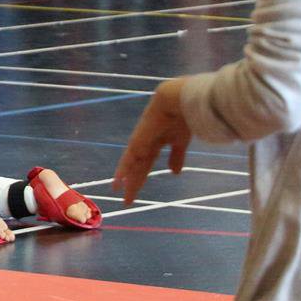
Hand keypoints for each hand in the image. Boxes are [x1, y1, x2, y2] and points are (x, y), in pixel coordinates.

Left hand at [114, 78, 193, 203]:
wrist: (179, 100)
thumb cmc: (183, 117)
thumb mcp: (180, 141)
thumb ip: (176, 157)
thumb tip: (174, 174)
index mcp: (155, 143)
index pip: (145, 164)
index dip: (140, 177)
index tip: (134, 190)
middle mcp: (145, 143)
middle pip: (137, 168)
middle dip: (133, 182)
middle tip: (127, 200)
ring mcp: (141, 141)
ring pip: (132, 165)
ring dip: (126, 179)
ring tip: (118, 191)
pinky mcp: (139, 140)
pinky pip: (130, 158)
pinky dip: (124, 169)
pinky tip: (118, 180)